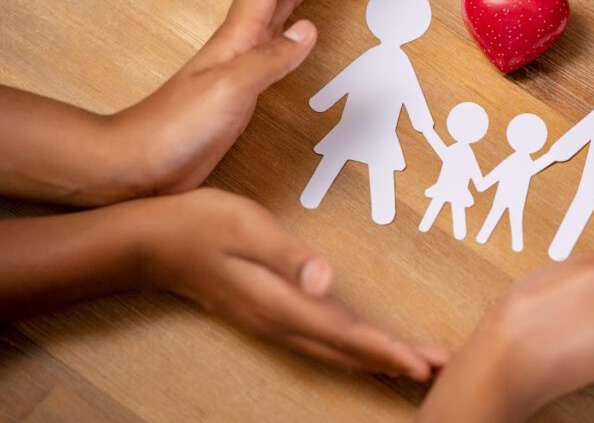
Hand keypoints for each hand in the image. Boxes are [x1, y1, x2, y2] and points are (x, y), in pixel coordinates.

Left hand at [111, 0, 321, 196]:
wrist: (139, 162)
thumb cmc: (177, 126)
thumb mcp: (233, 87)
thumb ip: (272, 58)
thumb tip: (309, 28)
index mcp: (236, 41)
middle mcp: (236, 49)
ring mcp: (234, 70)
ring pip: (270, 21)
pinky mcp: (236, 94)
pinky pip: (269, 52)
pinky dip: (286, 36)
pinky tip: (291, 40)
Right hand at [139, 188, 447, 378]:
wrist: (151, 243)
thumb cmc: (200, 224)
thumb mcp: (246, 228)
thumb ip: (288, 257)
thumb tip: (326, 280)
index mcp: (280, 303)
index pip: (345, 334)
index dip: (387, 350)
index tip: (424, 365)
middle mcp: (280, 322)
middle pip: (348, 351)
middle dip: (395, 361)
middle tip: (441, 368)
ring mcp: (273, 322)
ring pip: (337, 349)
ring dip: (378, 358)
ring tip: (418, 365)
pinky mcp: (271, 314)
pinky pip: (323, 339)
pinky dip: (354, 348)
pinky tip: (368, 349)